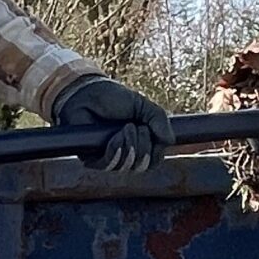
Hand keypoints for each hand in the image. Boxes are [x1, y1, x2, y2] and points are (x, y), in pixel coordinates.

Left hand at [54, 76, 174, 174]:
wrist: (88, 92)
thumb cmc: (113, 98)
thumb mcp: (143, 105)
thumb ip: (159, 120)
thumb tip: (170, 141)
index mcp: (139, 142)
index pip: (154, 161)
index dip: (157, 151)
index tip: (151, 131)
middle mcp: (126, 153)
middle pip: (143, 166)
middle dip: (143, 146)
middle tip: (134, 126)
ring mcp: (109, 157)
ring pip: (128, 166)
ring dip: (130, 145)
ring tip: (124, 127)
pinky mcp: (93, 158)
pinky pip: (109, 165)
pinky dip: (116, 151)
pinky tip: (115, 138)